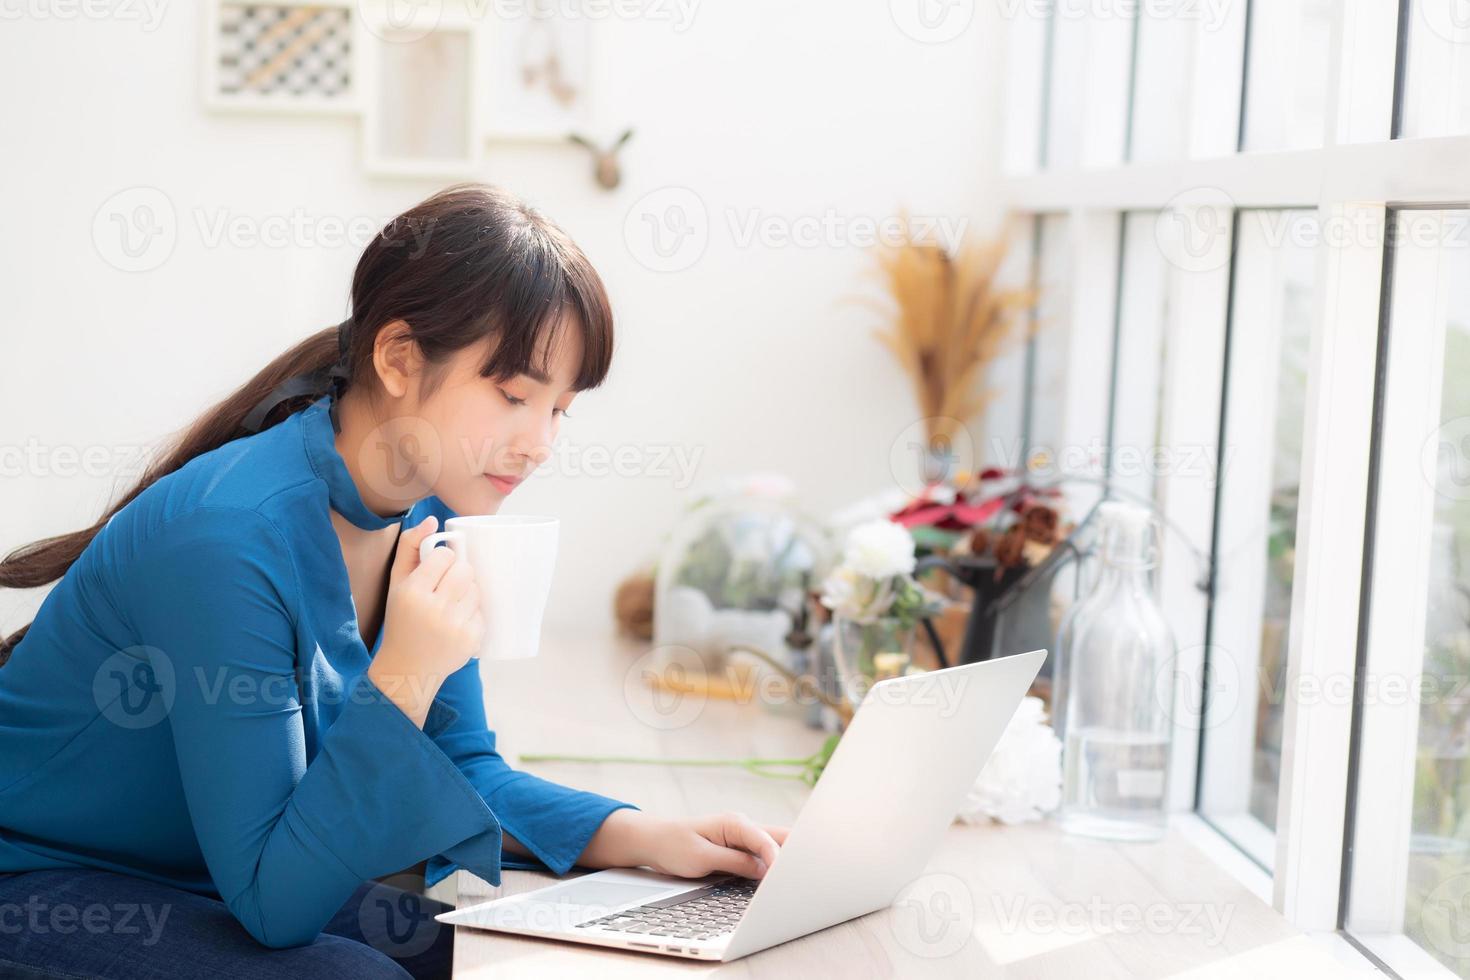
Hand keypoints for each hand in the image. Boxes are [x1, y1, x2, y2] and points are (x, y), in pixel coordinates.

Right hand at [369, 514, 485, 725]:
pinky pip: (482, 611)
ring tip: (450, 606)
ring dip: (467, 593)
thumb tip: (432, 520)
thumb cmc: (402, 619)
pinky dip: (472, 613)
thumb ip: (409, 547)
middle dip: (458, 574)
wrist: (407, 669)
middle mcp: (434, 609)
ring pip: (476, 589)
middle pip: (465, 570)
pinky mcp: (471, 640)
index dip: (442, 560)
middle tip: (446, 587)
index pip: (444, 556)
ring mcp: (455, 626)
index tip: (436, 571)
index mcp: (412, 591)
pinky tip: (455, 623)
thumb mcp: (396, 583)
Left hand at [628, 812, 788, 879]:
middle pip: (779, 838)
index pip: (766, 840)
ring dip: (786, 859)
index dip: (780, 859)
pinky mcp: (739, 848)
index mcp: (734, 823)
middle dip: (795, 854)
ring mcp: (742, 837)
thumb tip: (764, 870)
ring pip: (774, 846)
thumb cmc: (673, 846)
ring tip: (799, 878)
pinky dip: (773, 865)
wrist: (654, 841)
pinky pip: (762, 854)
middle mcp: (742, 826)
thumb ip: (735, 862)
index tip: (786, 877)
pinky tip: (781, 877)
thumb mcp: (702, 858)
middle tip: (808, 874)